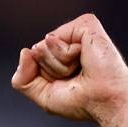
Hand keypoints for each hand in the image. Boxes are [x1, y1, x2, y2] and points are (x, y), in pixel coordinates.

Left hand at [10, 13, 127, 123]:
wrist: (105, 102)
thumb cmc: (81, 102)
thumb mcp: (42, 96)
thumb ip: (22, 79)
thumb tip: (25, 51)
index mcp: (61, 56)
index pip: (32, 60)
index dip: (43, 78)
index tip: (67, 85)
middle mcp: (69, 41)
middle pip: (36, 51)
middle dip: (50, 70)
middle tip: (75, 77)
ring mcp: (78, 31)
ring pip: (43, 45)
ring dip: (58, 65)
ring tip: (81, 69)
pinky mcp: (86, 24)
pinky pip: (55, 38)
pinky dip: (65, 55)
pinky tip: (85, 58)